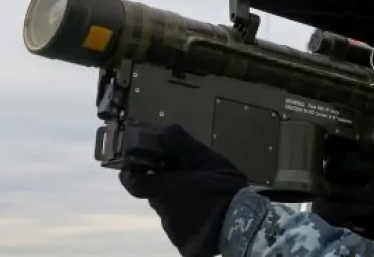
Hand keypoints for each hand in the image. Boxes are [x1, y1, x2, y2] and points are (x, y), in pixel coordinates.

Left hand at [118, 125, 247, 256]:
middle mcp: (164, 211)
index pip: (134, 182)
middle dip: (168, 184)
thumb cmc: (223, 189)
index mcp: (165, 189)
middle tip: (189, 178)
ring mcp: (173, 230)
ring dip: (181, 201)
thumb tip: (165, 130)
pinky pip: (181, 227)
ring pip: (170, 210)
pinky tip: (206, 213)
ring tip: (204, 197)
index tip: (136, 165)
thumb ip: (184, 146)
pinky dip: (190, 218)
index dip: (132, 173)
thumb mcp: (208, 161)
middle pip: (157, 194)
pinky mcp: (183, 244)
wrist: (242, 224)